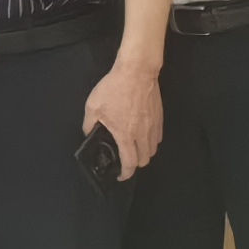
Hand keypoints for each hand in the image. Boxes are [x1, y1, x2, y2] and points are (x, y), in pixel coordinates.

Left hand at [86, 58, 162, 178]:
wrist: (137, 72)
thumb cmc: (114, 88)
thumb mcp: (93, 106)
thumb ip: (90, 123)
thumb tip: (89, 133)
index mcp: (126, 135)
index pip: (130, 163)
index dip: (126, 174)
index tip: (120, 176)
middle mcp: (142, 134)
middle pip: (144, 159)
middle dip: (135, 165)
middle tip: (125, 161)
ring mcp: (153, 126)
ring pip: (153, 149)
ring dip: (144, 154)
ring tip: (134, 150)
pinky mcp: (159, 118)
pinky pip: (157, 137)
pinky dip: (151, 142)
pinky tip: (143, 136)